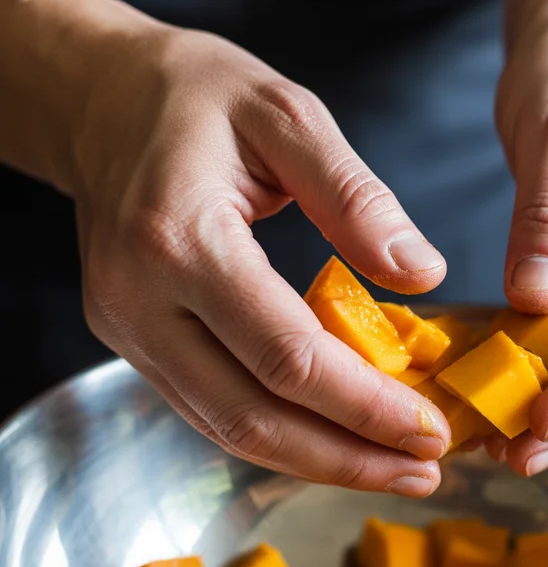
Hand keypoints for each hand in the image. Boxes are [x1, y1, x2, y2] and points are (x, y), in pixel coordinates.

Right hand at [71, 25, 449, 493]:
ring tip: (392, 469)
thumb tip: (423, 273)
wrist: (98, 101)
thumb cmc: (195, 96)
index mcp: (179, 240)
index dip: (364, 406)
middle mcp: (140, 301)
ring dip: (316, 461)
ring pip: (228, 429)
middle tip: (426, 471)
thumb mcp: (287, 115)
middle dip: (347, 456)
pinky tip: (336, 438)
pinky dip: (279, 434)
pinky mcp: (134, 343)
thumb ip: (356, 197)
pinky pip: (211, 410)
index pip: (286, 356)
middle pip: (253, 416)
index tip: (430, 429)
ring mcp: (128, 330)